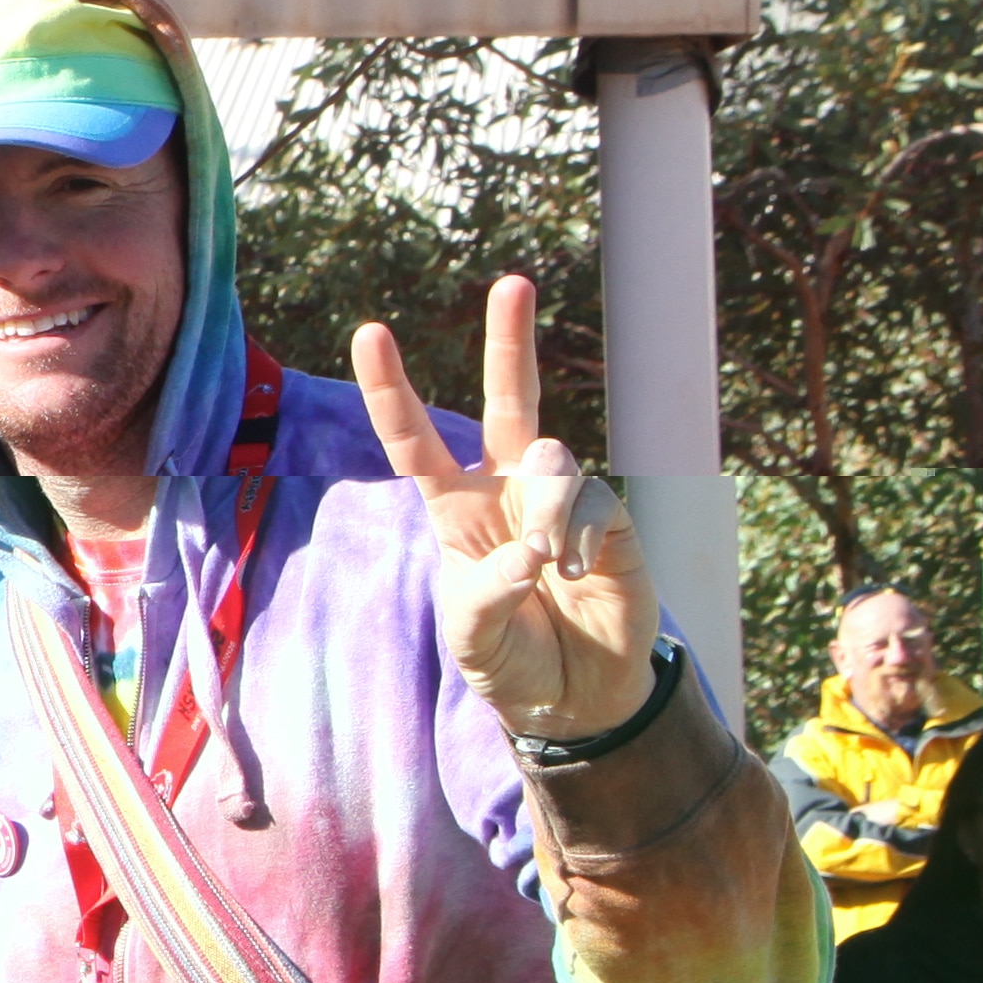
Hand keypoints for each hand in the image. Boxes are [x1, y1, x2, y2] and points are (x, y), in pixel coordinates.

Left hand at [353, 277, 654, 746]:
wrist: (574, 699)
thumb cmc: (509, 660)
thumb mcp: (472, 638)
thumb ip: (486, 594)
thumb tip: (532, 550)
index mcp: (456, 510)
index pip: (416, 442)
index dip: (392, 390)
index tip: (371, 332)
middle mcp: (508, 492)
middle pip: (509, 404)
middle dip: (510, 342)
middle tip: (513, 283)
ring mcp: (562, 502)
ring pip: (553, 460)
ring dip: (544, 509)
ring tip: (547, 565)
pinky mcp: (611, 521)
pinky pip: (596, 503)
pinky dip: (583, 540)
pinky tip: (578, 576)